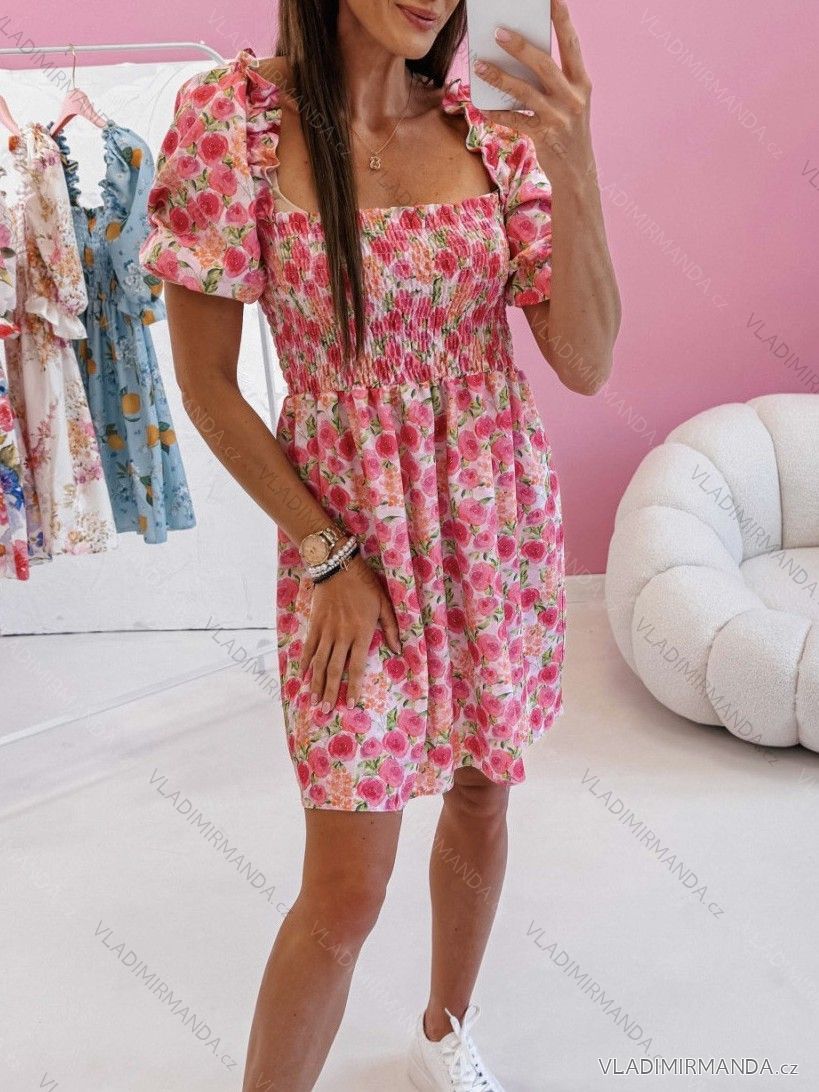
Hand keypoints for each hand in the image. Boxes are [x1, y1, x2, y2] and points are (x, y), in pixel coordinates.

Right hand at [298, 551, 401, 712]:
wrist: (339, 565)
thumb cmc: (366, 584)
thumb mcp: (384, 604)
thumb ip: (391, 629)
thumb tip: (398, 651)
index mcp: (361, 633)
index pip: (356, 667)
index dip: (353, 687)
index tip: (350, 704)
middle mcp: (342, 636)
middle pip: (334, 670)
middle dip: (329, 692)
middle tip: (325, 711)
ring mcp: (326, 631)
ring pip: (319, 662)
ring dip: (315, 683)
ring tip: (313, 701)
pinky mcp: (314, 624)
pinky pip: (308, 647)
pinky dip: (304, 663)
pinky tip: (301, 677)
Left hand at [472, 0, 594, 186]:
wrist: (578, 172)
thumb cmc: (568, 130)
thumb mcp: (569, 102)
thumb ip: (553, 81)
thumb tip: (519, 57)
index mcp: (582, 83)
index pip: (571, 44)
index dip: (562, 19)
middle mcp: (574, 98)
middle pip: (544, 64)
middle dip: (520, 46)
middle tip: (498, 31)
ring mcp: (560, 118)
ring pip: (525, 92)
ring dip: (500, 77)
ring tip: (480, 65)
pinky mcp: (545, 137)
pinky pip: (515, 121)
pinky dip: (497, 113)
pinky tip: (482, 106)